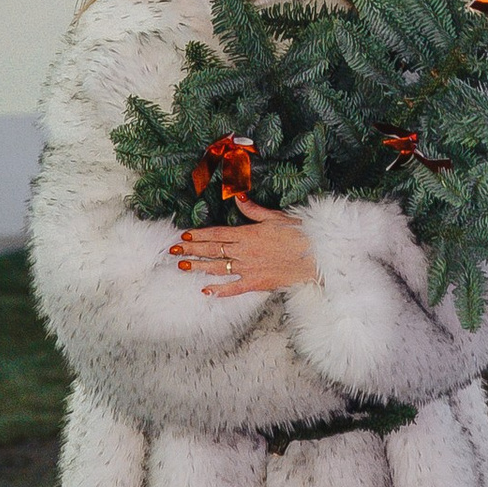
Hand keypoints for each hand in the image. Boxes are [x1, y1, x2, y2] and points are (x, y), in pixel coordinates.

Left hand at [170, 200, 318, 299]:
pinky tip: (206, 290)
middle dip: (191, 250)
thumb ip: (253, 209)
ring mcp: (248, 268)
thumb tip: (238, 197)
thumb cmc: (298, 233)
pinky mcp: (256, 282)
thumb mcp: (275, 216)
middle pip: (212, 250)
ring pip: (217, 268)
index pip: (216, 234)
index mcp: (247, 233)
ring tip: (182, 266)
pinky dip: (219, 290)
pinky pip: (234, 288)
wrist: (315, 255)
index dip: (198, 235)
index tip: (183, 236)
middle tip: (173, 251)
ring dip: (198, 267)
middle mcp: (243, 250)